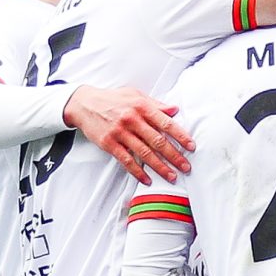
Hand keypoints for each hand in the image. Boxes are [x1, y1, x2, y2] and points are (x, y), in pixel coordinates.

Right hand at [65, 85, 192, 182]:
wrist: (84, 104)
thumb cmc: (112, 99)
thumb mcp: (135, 95)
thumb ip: (155, 104)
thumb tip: (174, 110)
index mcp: (141, 106)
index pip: (166, 123)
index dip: (180, 136)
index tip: (191, 146)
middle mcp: (132, 120)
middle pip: (158, 141)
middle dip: (174, 156)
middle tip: (186, 167)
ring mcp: (120, 133)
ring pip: (144, 153)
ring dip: (160, 167)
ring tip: (172, 176)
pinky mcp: (109, 144)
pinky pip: (126, 161)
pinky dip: (138, 172)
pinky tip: (148, 180)